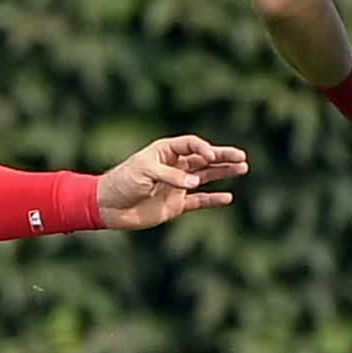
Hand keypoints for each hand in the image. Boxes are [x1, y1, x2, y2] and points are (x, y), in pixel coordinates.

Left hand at [95, 135, 248, 230]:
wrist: (108, 206)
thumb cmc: (123, 182)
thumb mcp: (144, 172)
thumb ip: (171, 176)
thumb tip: (194, 183)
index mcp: (165, 152)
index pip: (191, 145)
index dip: (203, 149)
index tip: (210, 156)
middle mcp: (174, 166)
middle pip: (203, 159)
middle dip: (222, 157)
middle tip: (242, 156)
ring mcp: (176, 185)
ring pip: (205, 177)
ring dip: (223, 173)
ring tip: (243, 168)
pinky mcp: (176, 205)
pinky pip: (199, 200)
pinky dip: (213, 199)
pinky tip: (228, 197)